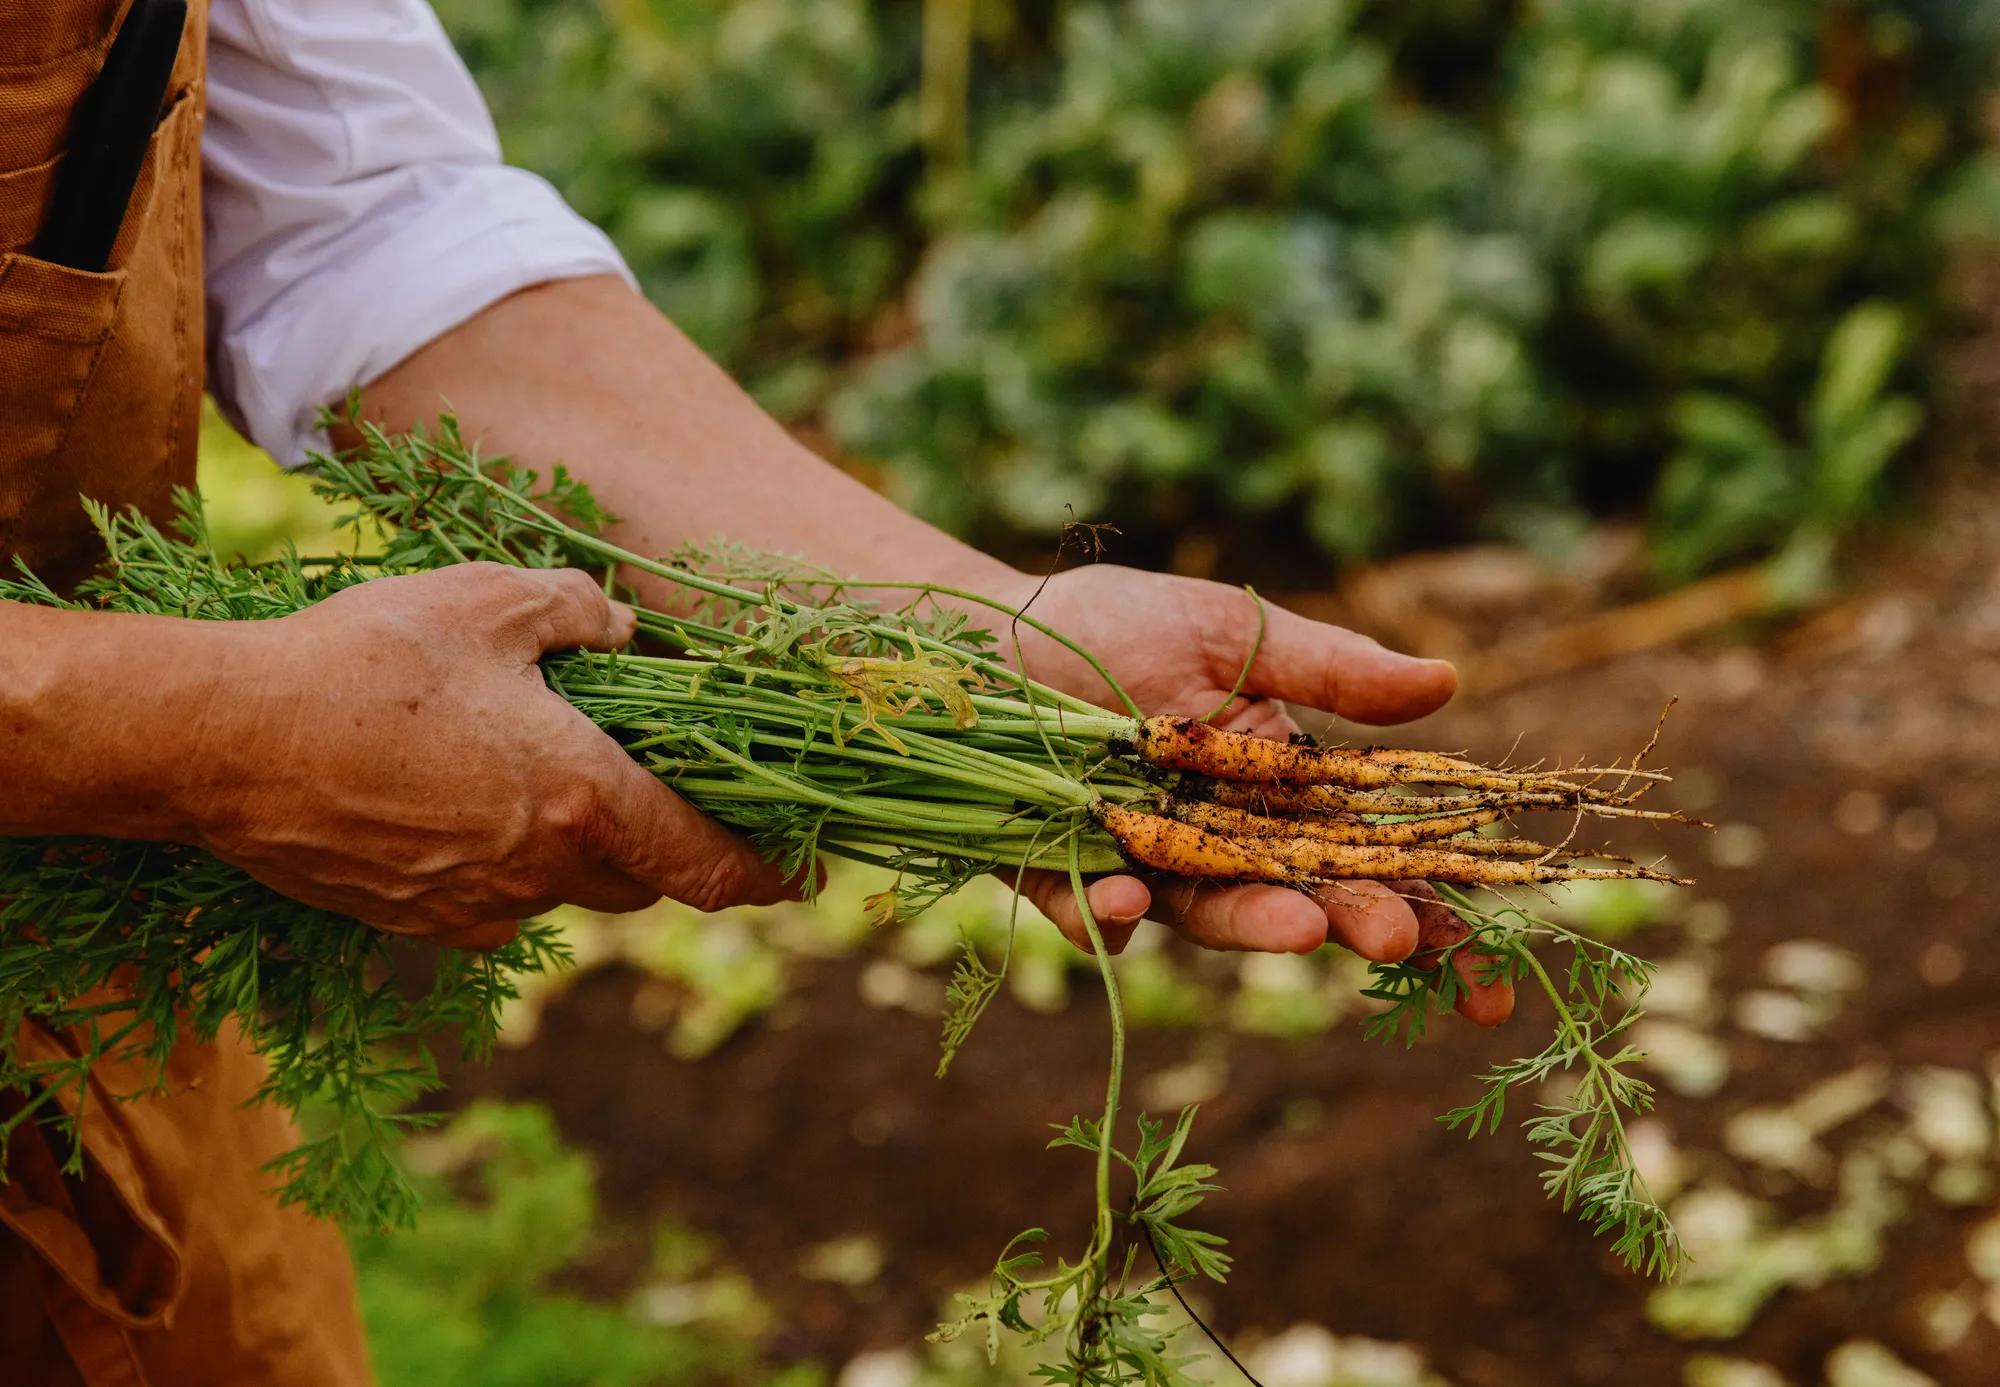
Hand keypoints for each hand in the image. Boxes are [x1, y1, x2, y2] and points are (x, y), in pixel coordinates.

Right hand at [178, 563, 796, 948]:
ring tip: (549, 774)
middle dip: (666, 842)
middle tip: (667, 787)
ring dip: (581, 845)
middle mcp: (541, 873)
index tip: (809, 873)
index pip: (710, 864)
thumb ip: (579, 612)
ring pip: (568, 889)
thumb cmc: (364, 662)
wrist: (223, 742)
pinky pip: (497, 899)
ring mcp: (476, 908)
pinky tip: (470, 798)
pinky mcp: (417, 922)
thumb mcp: (487, 600)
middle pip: (644, 880)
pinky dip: (512, 859)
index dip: (771, 874)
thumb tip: (624, 630)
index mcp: (582, 802)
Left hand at [1004, 563, 1513, 1025]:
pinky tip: (1125, 902)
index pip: (1373, 864)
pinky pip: (1089, 911)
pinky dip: (1107, 914)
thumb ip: (1330, 668)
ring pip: (1206, 915)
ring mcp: (1143, 869)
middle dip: (1353, 924)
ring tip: (1297, 928)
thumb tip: (1449, 683)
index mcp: (1278, 793)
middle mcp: (1219, 845)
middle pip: (1303, 900)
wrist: (983, 633)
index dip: (1434, 920)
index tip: (1488, 985)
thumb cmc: (1115, 627)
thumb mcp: (1231, 633)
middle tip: (1394, 937)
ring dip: (1250, 926)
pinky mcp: (1059, 879)